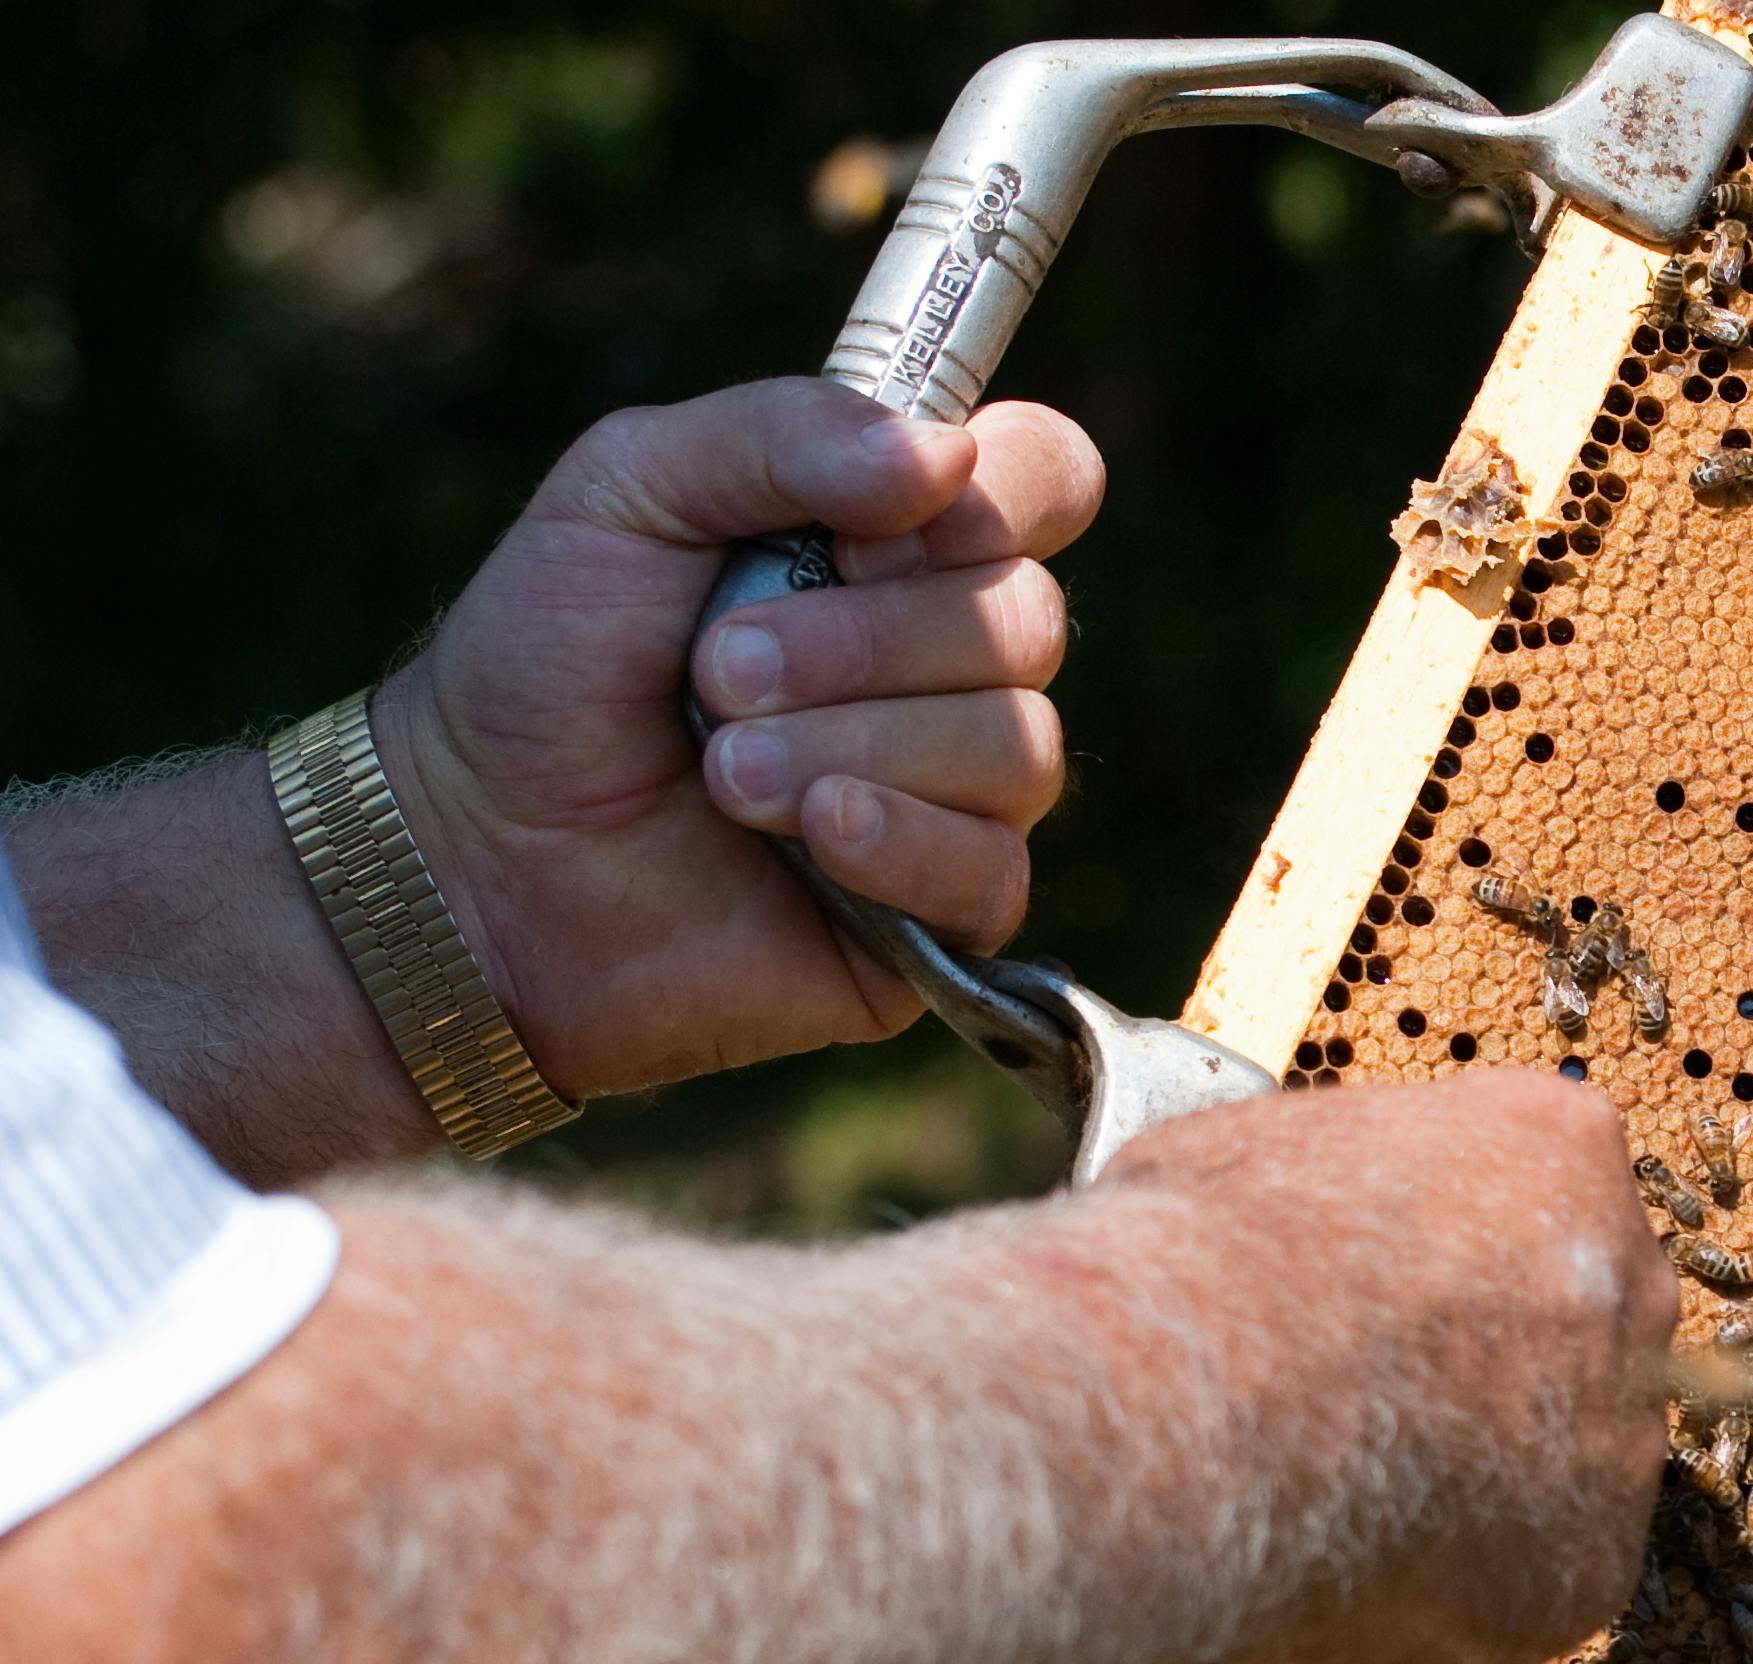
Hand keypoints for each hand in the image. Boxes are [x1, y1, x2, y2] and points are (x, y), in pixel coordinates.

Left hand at [372, 378, 1105, 1099]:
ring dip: (850, 745)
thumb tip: (946, 455)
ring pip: (1015, 746)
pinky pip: (994, 867)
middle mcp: (949, 660)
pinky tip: (806, 835)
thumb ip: (778, 433)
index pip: (1047, 476)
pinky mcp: (942, 912)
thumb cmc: (546, 665)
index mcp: (898, 541)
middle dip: (864, 641)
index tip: (865, 529)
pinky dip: (899, 840)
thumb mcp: (626, 490)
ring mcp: (955, 788)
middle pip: (1028, 618)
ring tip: (720, 769)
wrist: (474, 856)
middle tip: (716, 669)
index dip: (999, 490)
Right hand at [1097, 1072, 1678, 1663]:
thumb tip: (1294, 1229)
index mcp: (1559, 1146)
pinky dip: (1453, 1598)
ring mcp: (1622, 1436)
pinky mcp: (1592, 1573)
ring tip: (1339, 1500)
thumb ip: (1335, 1189)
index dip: (1445, 1255)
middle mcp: (1626, 1284)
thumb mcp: (1253, 1153)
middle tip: (1365, 1407)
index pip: (1543, 1191)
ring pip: (1562, 1468)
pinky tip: (1353, 1575)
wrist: (1197, 1408)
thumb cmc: (1205, 1260)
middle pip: (1575, 1330)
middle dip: (1485, 1370)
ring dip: (1474, 1488)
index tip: (1376, 1291)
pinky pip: (1532, 1588)